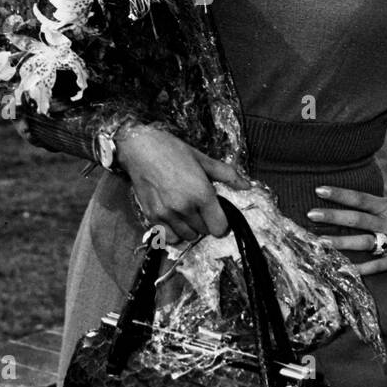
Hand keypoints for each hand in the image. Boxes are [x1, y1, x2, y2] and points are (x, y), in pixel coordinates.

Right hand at [115, 123, 251, 244]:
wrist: (140, 148)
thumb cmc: (172, 150)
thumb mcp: (202, 159)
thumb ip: (227, 174)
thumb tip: (247, 186)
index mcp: (201, 193)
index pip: (220, 228)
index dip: (222, 222)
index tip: (217, 213)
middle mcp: (185, 208)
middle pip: (204, 232)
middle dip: (205, 221)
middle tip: (199, 206)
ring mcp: (167, 214)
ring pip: (188, 236)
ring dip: (190, 228)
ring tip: (186, 211)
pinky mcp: (152, 217)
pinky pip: (169, 237)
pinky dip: (174, 232)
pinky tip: (174, 219)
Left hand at [307, 184, 386, 275]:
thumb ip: (372, 207)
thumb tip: (345, 201)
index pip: (360, 198)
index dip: (340, 194)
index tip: (318, 190)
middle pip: (357, 219)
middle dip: (333, 217)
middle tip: (310, 214)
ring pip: (363, 242)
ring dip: (341, 242)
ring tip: (320, 242)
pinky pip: (377, 266)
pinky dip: (360, 269)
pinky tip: (342, 270)